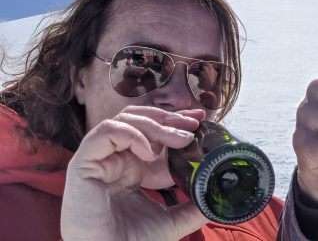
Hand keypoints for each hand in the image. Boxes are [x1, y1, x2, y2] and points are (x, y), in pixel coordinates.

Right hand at [61, 106, 207, 240]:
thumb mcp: (171, 220)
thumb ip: (192, 208)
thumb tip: (215, 201)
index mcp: (129, 167)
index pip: (150, 130)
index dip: (173, 120)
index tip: (198, 118)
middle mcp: (112, 159)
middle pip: (138, 119)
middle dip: (168, 118)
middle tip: (192, 124)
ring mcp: (97, 159)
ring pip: (123, 120)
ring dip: (155, 124)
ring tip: (177, 139)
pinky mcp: (83, 163)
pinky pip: (106, 132)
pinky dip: (131, 134)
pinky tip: (149, 152)